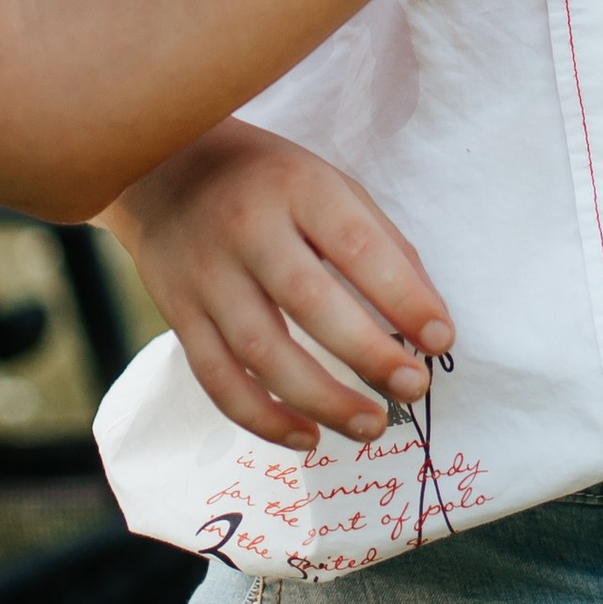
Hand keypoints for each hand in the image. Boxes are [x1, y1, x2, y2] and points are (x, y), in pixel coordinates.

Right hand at [105, 120, 454, 450]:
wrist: (162, 167)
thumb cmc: (270, 182)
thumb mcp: (329, 184)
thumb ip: (378, 242)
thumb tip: (426, 316)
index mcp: (297, 188)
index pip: (355, 245)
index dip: (402, 295)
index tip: (440, 338)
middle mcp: (248, 230)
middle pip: (308, 302)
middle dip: (367, 354)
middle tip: (413, 389)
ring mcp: (207, 275)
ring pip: (260, 352)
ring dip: (321, 399)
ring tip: (372, 425)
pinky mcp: (178, 314)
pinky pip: (217, 378)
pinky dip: (262, 417)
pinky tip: (307, 436)